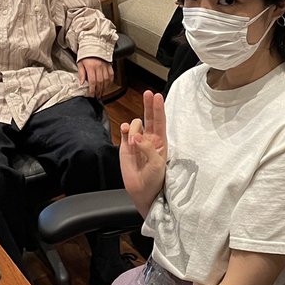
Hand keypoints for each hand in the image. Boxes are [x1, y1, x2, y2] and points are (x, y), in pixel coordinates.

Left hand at [79, 56, 113, 97]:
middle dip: (98, 91)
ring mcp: (105, 66)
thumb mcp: (80, 63)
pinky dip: (110, 81)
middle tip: (97, 96)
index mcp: (91, 67)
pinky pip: (111, 75)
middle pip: (100, 82)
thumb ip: (81, 73)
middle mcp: (99, 67)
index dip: (92, 90)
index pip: (92, 81)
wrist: (93, 44)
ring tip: (102, 93)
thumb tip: (81, 83)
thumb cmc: (85, 54)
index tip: (91, 95)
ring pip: (106, 80)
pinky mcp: (109, 65)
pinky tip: (108, 85)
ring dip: (104, 88)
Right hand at [120, 91, 167, 207]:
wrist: (143, 191)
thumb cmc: (154, 178)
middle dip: (148, 105)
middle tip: (148, 93)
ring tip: (134, 142)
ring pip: (135, 124)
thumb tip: (135, 136)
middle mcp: (149, 138)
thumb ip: (147, 148)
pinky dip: (124, 129)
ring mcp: (137, 141)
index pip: (160, 121)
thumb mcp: (157, 163)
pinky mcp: (125, 147)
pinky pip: (124, 132)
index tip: (157, 96)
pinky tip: (125, 130)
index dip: (158, 108)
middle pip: (149, 117)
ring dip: (134, 128)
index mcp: (160, 141)